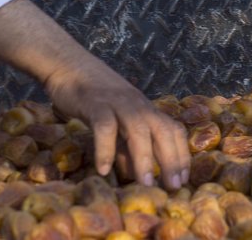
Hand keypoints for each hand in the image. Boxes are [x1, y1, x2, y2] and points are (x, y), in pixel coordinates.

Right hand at [0, 0, 188, 189]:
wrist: (68, 65)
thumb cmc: (94, 97)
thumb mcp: (116, 122)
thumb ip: (125, 146)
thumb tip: (135, 173)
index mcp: (146, 108)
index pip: (174, 130)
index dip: (181, 154)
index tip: (183, 180)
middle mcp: (138, 105)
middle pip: (163, 130)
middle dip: (171, 159)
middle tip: (173, 186)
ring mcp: (118, 102)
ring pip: (138, 129)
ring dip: (144, 157)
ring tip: (145, 183)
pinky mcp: (96, 103)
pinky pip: (105, 127)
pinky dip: (105, 149)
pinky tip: (103, 169)